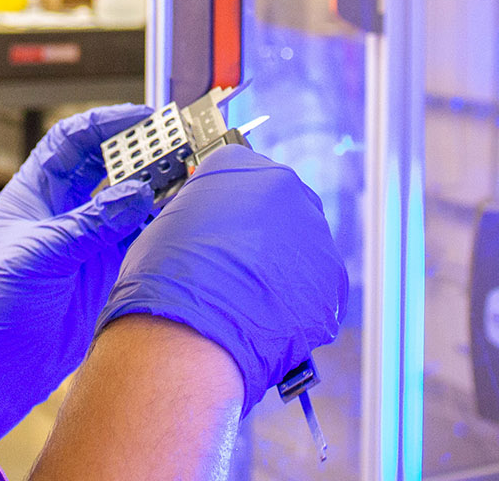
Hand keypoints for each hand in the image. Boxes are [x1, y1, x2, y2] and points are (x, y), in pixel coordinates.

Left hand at [0, 103, 156, 443]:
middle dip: (141, 151)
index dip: (107, 123)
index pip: (73, 141)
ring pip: (129, 200)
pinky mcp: (105, 270)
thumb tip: (137, 192)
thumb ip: (90, 224)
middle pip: (108, 164)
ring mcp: (87, 239)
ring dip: (156, 188)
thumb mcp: (40, 255)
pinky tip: (180, 220)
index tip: (144, 117)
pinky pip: (139, 237)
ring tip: (187, 177)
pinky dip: (160, 226)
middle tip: (177, 144)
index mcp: (35, 192)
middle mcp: (63, 209)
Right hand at [95, 143, 347, 412]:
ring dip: (284, 272)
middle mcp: (284, 187)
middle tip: (241, 269)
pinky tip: (270, 320)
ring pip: (302, 250)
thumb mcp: (169, 226)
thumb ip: (200, 218)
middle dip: (266, 237)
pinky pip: (318, 289)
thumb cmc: (165, 280)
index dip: (232, 209)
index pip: (242, 176)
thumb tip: (206, 233)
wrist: (191, 332)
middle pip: (282, 207)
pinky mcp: (333, 277)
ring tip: (252, 303)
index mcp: (239, 165)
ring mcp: (314, 232)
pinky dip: (298, 306)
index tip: (227, 230)